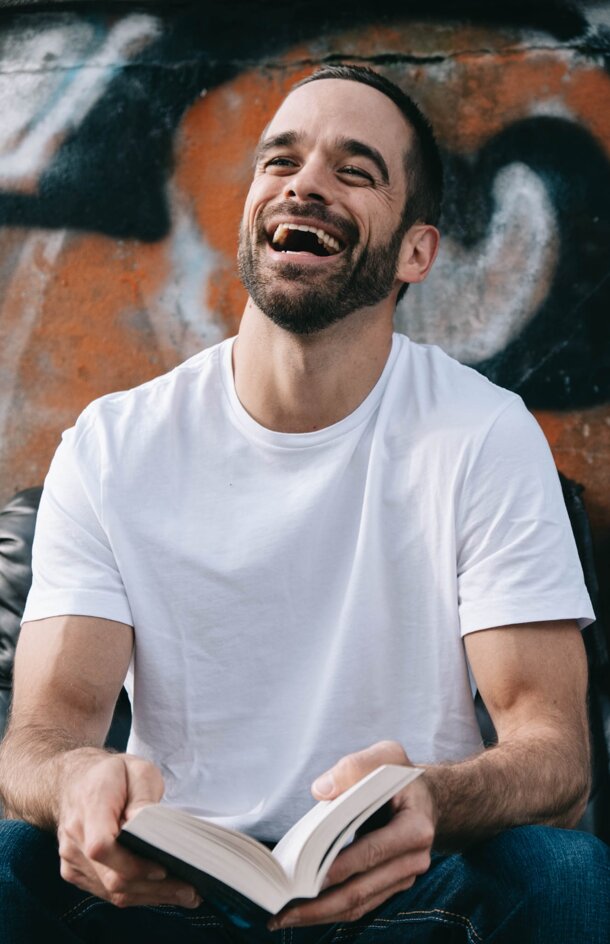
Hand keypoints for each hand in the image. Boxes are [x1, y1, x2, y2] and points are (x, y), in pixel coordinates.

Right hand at [57, 749, 200, 907]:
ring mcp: (72, 859)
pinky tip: (160, 891)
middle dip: (153, 888)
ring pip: (111, 891)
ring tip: (183, 894)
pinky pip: (106, 892)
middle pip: (111, 877)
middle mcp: (75, 837)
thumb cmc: (112, 774)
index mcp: (90, 805)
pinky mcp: (75, 872)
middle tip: (189, 891)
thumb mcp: (137, 770)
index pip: (103, 847)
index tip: (162, 868)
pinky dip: (135, 894)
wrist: (75, 782)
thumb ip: (144, 797)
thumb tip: (151, 828)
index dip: (133, 865)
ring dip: (149, 896)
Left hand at [269, 740, 435, 928]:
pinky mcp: (390, 885)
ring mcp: (403, 877)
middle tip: (284, 911)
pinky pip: (360, 904)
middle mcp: (414, 859)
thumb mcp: (387, 756)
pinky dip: (331, 910)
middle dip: (321, 903)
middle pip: (363, 889)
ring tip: (285, 917)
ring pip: (360, 904)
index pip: (374, 851)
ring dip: (321, 914)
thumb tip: (322, 790)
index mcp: (416, 827)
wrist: (425, 797)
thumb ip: (356, 766)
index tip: (309, 878)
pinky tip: (304, 911)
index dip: (342, 866)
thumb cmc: (401, 776)